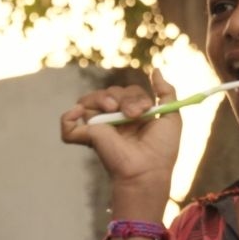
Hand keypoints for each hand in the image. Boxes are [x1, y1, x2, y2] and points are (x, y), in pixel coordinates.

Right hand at [59, 68, 181, 205]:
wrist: (148, 169)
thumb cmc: (162, 149)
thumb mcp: (171, 117)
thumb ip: (167, 92)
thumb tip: (155, 70)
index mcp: (130, 116)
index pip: (127, 92)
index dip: (136, 95)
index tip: (145, 109)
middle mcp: (112, 120)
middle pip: (110, 92)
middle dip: (124, 97)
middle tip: (133, 114)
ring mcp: (98, 128)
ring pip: (89, 99)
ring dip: (101, 98)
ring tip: (112, 110)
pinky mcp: (86, 136)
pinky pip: (67, 123)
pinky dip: (68, 117)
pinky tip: (79, 112)